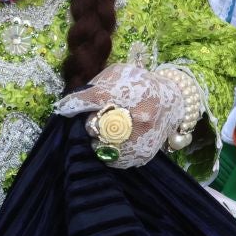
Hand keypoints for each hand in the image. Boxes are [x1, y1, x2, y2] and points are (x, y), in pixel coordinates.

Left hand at [54, 62, 183, 168]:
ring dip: (96, 142)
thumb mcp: (118, 74)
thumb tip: (70, 103)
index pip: (87, 100)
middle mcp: (132, 117)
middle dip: (88, 125)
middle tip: (94, 121)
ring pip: (100, 148)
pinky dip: (108, 153)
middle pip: (92, 127)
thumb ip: (95, 85)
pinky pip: (114, 161)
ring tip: (104, 133)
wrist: (172, 102)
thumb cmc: (139, 85)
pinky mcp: (141, 154)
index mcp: (123, 92)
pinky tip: (113, 143)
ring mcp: (138, 138)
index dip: (70, 105)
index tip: (63, 109)